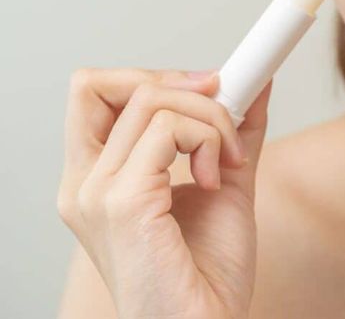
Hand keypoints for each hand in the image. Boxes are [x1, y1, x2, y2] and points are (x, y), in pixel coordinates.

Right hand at [57, 67, 272, 317]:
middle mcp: (85, 183)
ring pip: (149, 100)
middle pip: (102, 83)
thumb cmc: (208, 274)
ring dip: (210, 118)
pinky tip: (220, 178)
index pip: (93, 94)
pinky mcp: (122, 202)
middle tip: (220, 102)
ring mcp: (97, 192)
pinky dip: (209, 139)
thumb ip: (231, 133)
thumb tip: (255, 84)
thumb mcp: (224, 184)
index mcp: (97, 179)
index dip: (147, 76)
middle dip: (173, 81)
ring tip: (228, 162)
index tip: (205, 87)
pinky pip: (168, 129)